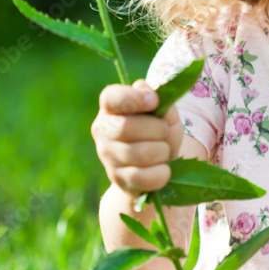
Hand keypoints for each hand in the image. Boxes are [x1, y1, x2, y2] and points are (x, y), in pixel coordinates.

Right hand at [91, 79, 183, 197]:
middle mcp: (103, 130)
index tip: (154, 101)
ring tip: (163, 151)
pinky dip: (162, 173)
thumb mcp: (165, 112)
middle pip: (127, 127)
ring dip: (162, 151)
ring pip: (141, 154)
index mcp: (111, 107)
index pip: (111, 98)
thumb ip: (160, 98)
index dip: (134, 98)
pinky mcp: (118, 179)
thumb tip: (145, 89)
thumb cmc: (159, 133)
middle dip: (157, 130)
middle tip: (164, 132)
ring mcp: (107, 157)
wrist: (155, 167)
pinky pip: (145, 177)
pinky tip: (163, 169)